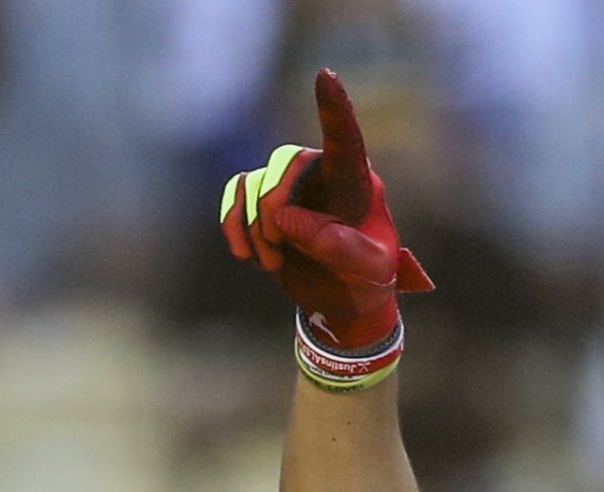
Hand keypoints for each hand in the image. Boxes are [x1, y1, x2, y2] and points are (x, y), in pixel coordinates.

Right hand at [219, 69, 433, 353]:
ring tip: (271, 264)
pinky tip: (243, 253)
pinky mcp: (264, 200)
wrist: (342, 303)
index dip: (334, 109)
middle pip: (286, 162)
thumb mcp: (369, 270)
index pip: (345, 141)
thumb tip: (286, 218)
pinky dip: (234, 222)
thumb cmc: (366, 281)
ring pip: (257, 182)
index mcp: (355, 182)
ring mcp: (291, 185)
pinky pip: (237, 193)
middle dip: (273, 205)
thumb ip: (338, 246)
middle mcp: (322, 173)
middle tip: (277, 246)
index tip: (326, 76)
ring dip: (256, 226)